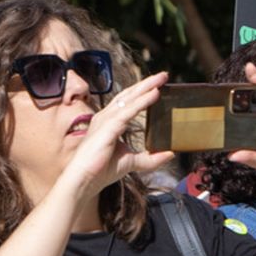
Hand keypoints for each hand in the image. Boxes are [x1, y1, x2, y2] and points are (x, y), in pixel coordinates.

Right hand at [62, 71, 173, 196]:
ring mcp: (105, 121)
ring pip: (128, 99)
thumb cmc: (102, 170)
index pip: (128, 102)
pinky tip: (154, 95)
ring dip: (146, 88)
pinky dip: (141, 102)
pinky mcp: (107, 128)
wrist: (85, 180)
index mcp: (110, 122)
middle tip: (163, 75)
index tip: (159, 85)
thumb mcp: (133, 162)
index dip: (143, 92)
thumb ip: (151, 158)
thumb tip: (170, 154)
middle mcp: (106, 117)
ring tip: (161, 80)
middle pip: (129, 95)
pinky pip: (127, 111)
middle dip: (146, 84)